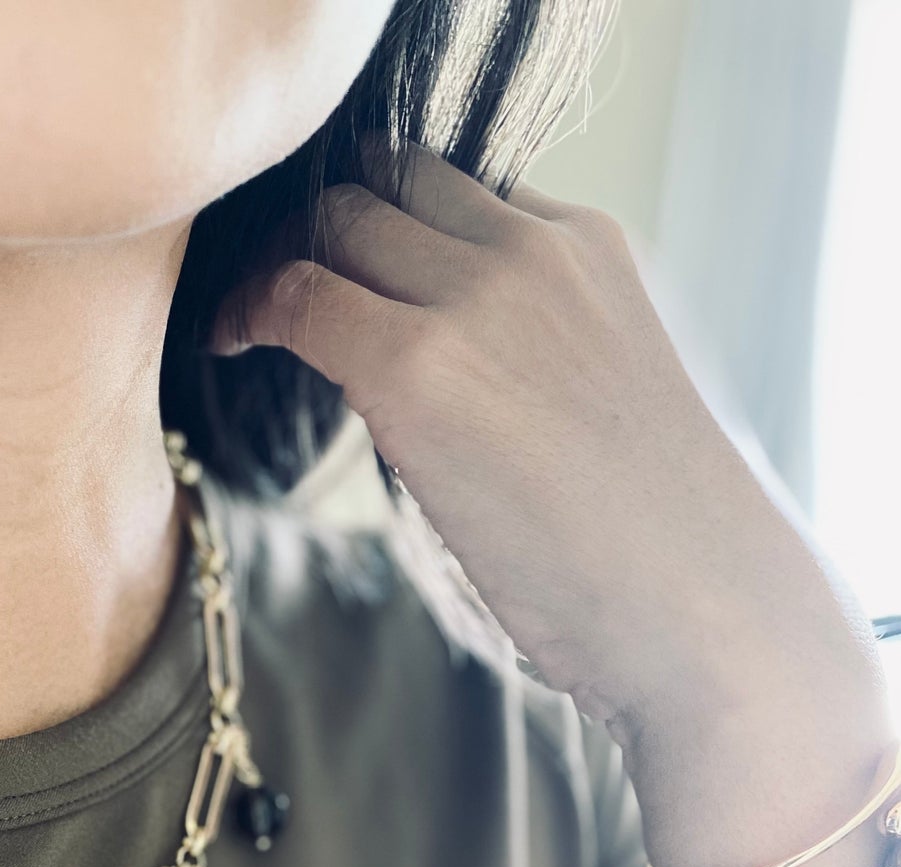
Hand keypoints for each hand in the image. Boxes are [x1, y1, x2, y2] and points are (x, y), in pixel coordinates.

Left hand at [211, 144, 880, 763]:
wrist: (705, 610)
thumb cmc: (662, 549)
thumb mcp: (610, 405)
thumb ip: (536, 360)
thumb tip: (447, 392)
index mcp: (592, 248)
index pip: (456, 192)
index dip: (387, 227)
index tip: (348, 275)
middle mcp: (534, 249)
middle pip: (387, 187)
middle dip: (325, 230)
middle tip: (280, 292)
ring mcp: (477, 297)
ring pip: (336, 225)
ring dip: (279, 263)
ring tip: (247, 319)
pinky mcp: (416, 363)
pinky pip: (300, 298)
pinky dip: (249, 310)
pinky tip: (230, 342)